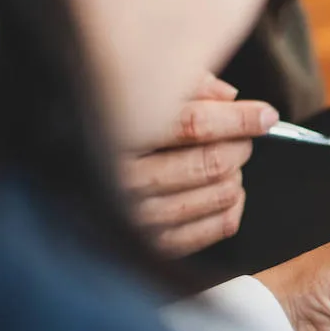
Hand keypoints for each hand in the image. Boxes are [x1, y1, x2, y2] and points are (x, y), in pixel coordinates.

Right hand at [121, 75, 277, 255]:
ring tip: (228, 162)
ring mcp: (138, 217)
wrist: (64, 183)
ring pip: (220, 194)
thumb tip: (228, 96)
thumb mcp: (135, 89)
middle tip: (242, 138)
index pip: (193, 125)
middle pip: (212, 162)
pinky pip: (217, 228)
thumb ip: (182, 85)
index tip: (265, 115)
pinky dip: (233, 208)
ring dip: (236, 175)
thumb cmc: (106, 124)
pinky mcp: (153, 244)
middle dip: (240, 146)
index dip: (239, 119)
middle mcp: (123, 180)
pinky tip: (227, 192)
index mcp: (116, 135)